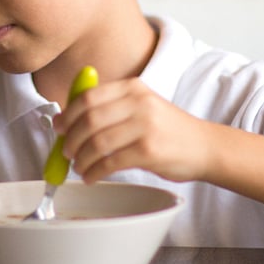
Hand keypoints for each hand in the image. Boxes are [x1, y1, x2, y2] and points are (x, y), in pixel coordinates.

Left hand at [53, 78, 210, 183]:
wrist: (204, 146)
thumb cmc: (168, 129)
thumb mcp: (142, 106)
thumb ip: (110, 108)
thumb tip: (67, 120)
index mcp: (133, 87)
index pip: (88, 97)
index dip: (67, 114)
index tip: (58, 128)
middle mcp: (139, 102)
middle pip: (89, 120)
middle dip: (71, 139)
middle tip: (66, 152)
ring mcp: (145, 126)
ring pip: (97, 142)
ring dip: (81, 159)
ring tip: (79, 167)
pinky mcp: (149, 151)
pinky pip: (110, 162)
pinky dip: (94, 172)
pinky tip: (92, 176)